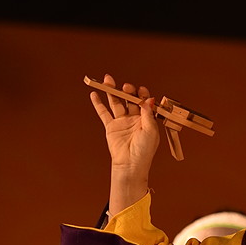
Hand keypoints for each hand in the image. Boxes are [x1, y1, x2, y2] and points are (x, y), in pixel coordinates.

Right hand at [90, 74, 159, 213]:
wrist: (130, 164)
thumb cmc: (144, 151)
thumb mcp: (150, 131)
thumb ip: (148, 114)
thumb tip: (148, 99)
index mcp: (146, 119)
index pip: (144, 102)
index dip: (143, 94)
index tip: (141, 89)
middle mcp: (134, 119)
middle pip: (130, 100)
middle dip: (128, 91)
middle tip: (127, 87)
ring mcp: (122, 122)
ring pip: (116, 103)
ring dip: (112, 91)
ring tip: (107, 80)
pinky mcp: (111, 127)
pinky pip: (104, 113)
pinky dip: (98, 103)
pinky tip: (95, 94)